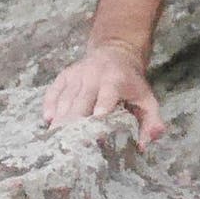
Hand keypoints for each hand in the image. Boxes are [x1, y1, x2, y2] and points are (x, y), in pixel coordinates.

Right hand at [42, 41, 163, 142]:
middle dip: (75, 120)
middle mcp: (94, 75)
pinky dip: (50, 105)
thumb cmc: (131, 84)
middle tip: (69, 143)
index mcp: (116, 79)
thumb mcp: (147, 100)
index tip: (96, 119)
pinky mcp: (65, 75)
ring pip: (66, 98)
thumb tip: (144, 146)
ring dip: (61, 118)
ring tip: (56, 138)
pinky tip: (48, 120)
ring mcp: (78, 74)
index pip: (108, 92)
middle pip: (81, 99)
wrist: (116, 52)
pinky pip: (54, 91)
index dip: (102, 105)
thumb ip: (151, 122)